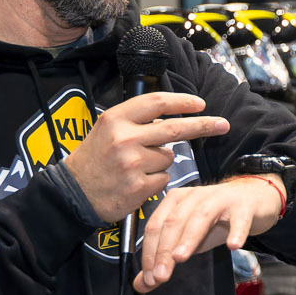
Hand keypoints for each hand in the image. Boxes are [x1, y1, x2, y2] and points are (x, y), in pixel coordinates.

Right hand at [62, 93, 228, 221]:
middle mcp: (124, 138)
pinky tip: (136, 182)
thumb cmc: (94, 160)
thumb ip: (136, 121)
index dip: (183, 102)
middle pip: (175, 128)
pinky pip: (164, 179)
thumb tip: (170, 116)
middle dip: (204, 125)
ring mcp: (132, 163)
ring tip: (136, 168)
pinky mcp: (138, 186)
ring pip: (168, 157)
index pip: (157, 103)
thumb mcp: (107, 130)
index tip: (201, 104)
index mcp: (116, 119)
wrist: (72, 193)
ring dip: (161, 162)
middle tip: (223, 124)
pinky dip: (156, 181)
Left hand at [132, 175, 284, 292]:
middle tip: (161, 276)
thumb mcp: (188, 240)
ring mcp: (220, 198)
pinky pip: (239, 219)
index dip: (150, 252)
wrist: (253, 200)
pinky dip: (236, 232)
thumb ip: (164, 260)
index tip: (150, 277)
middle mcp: (195, 196)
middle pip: (174, 222)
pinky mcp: (244, 206)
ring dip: (188, 238)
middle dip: (164, 250)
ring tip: (180, 258)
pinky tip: (233, 246)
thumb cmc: (218, 220)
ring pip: (200, 217)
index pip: (156, 226)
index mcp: (176, 201)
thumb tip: (142, 285)